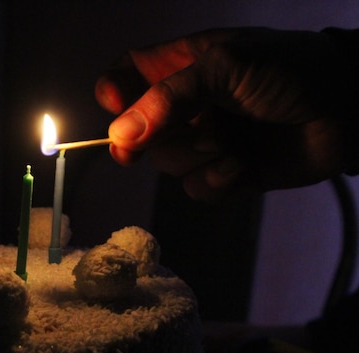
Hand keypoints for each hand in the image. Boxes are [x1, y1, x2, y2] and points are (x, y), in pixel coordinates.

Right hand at [95, 27, 357, 200]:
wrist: (349, 111)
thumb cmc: (289, 71)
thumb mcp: (225, 68)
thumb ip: (167, 99)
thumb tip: (118, 136)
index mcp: (181, 66)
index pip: (125, 76)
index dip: (113, 93)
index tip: (116, 108)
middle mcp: (186, 105)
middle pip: (138, 130)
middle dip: (161, 137)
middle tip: (192, 131)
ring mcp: (204, 140)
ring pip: (167, 164)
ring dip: (195, 158)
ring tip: (230, 145)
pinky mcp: (224, 172)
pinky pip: (195, 188)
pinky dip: (213, 182)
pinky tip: (239, 167)